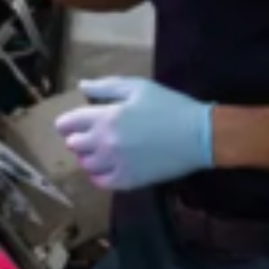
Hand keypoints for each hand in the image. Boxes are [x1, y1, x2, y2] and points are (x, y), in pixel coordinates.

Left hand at [56, 78, 214, 190]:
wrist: (200, 136)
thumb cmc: (169, 106)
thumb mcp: (138, 88)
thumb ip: (106, 87)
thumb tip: (81, 86)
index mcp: (105, 117)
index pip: (67, 123)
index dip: (67, 122)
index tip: (73, 122)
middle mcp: (105, 143)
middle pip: (74, 144)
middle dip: (78, 137)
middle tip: (92, 134)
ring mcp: (116, 164)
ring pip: (86, 164)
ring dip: (89, 156)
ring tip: (101, 150)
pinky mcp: (129, 181)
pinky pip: (101, 182)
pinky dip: (99, 175)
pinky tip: (108, 166)